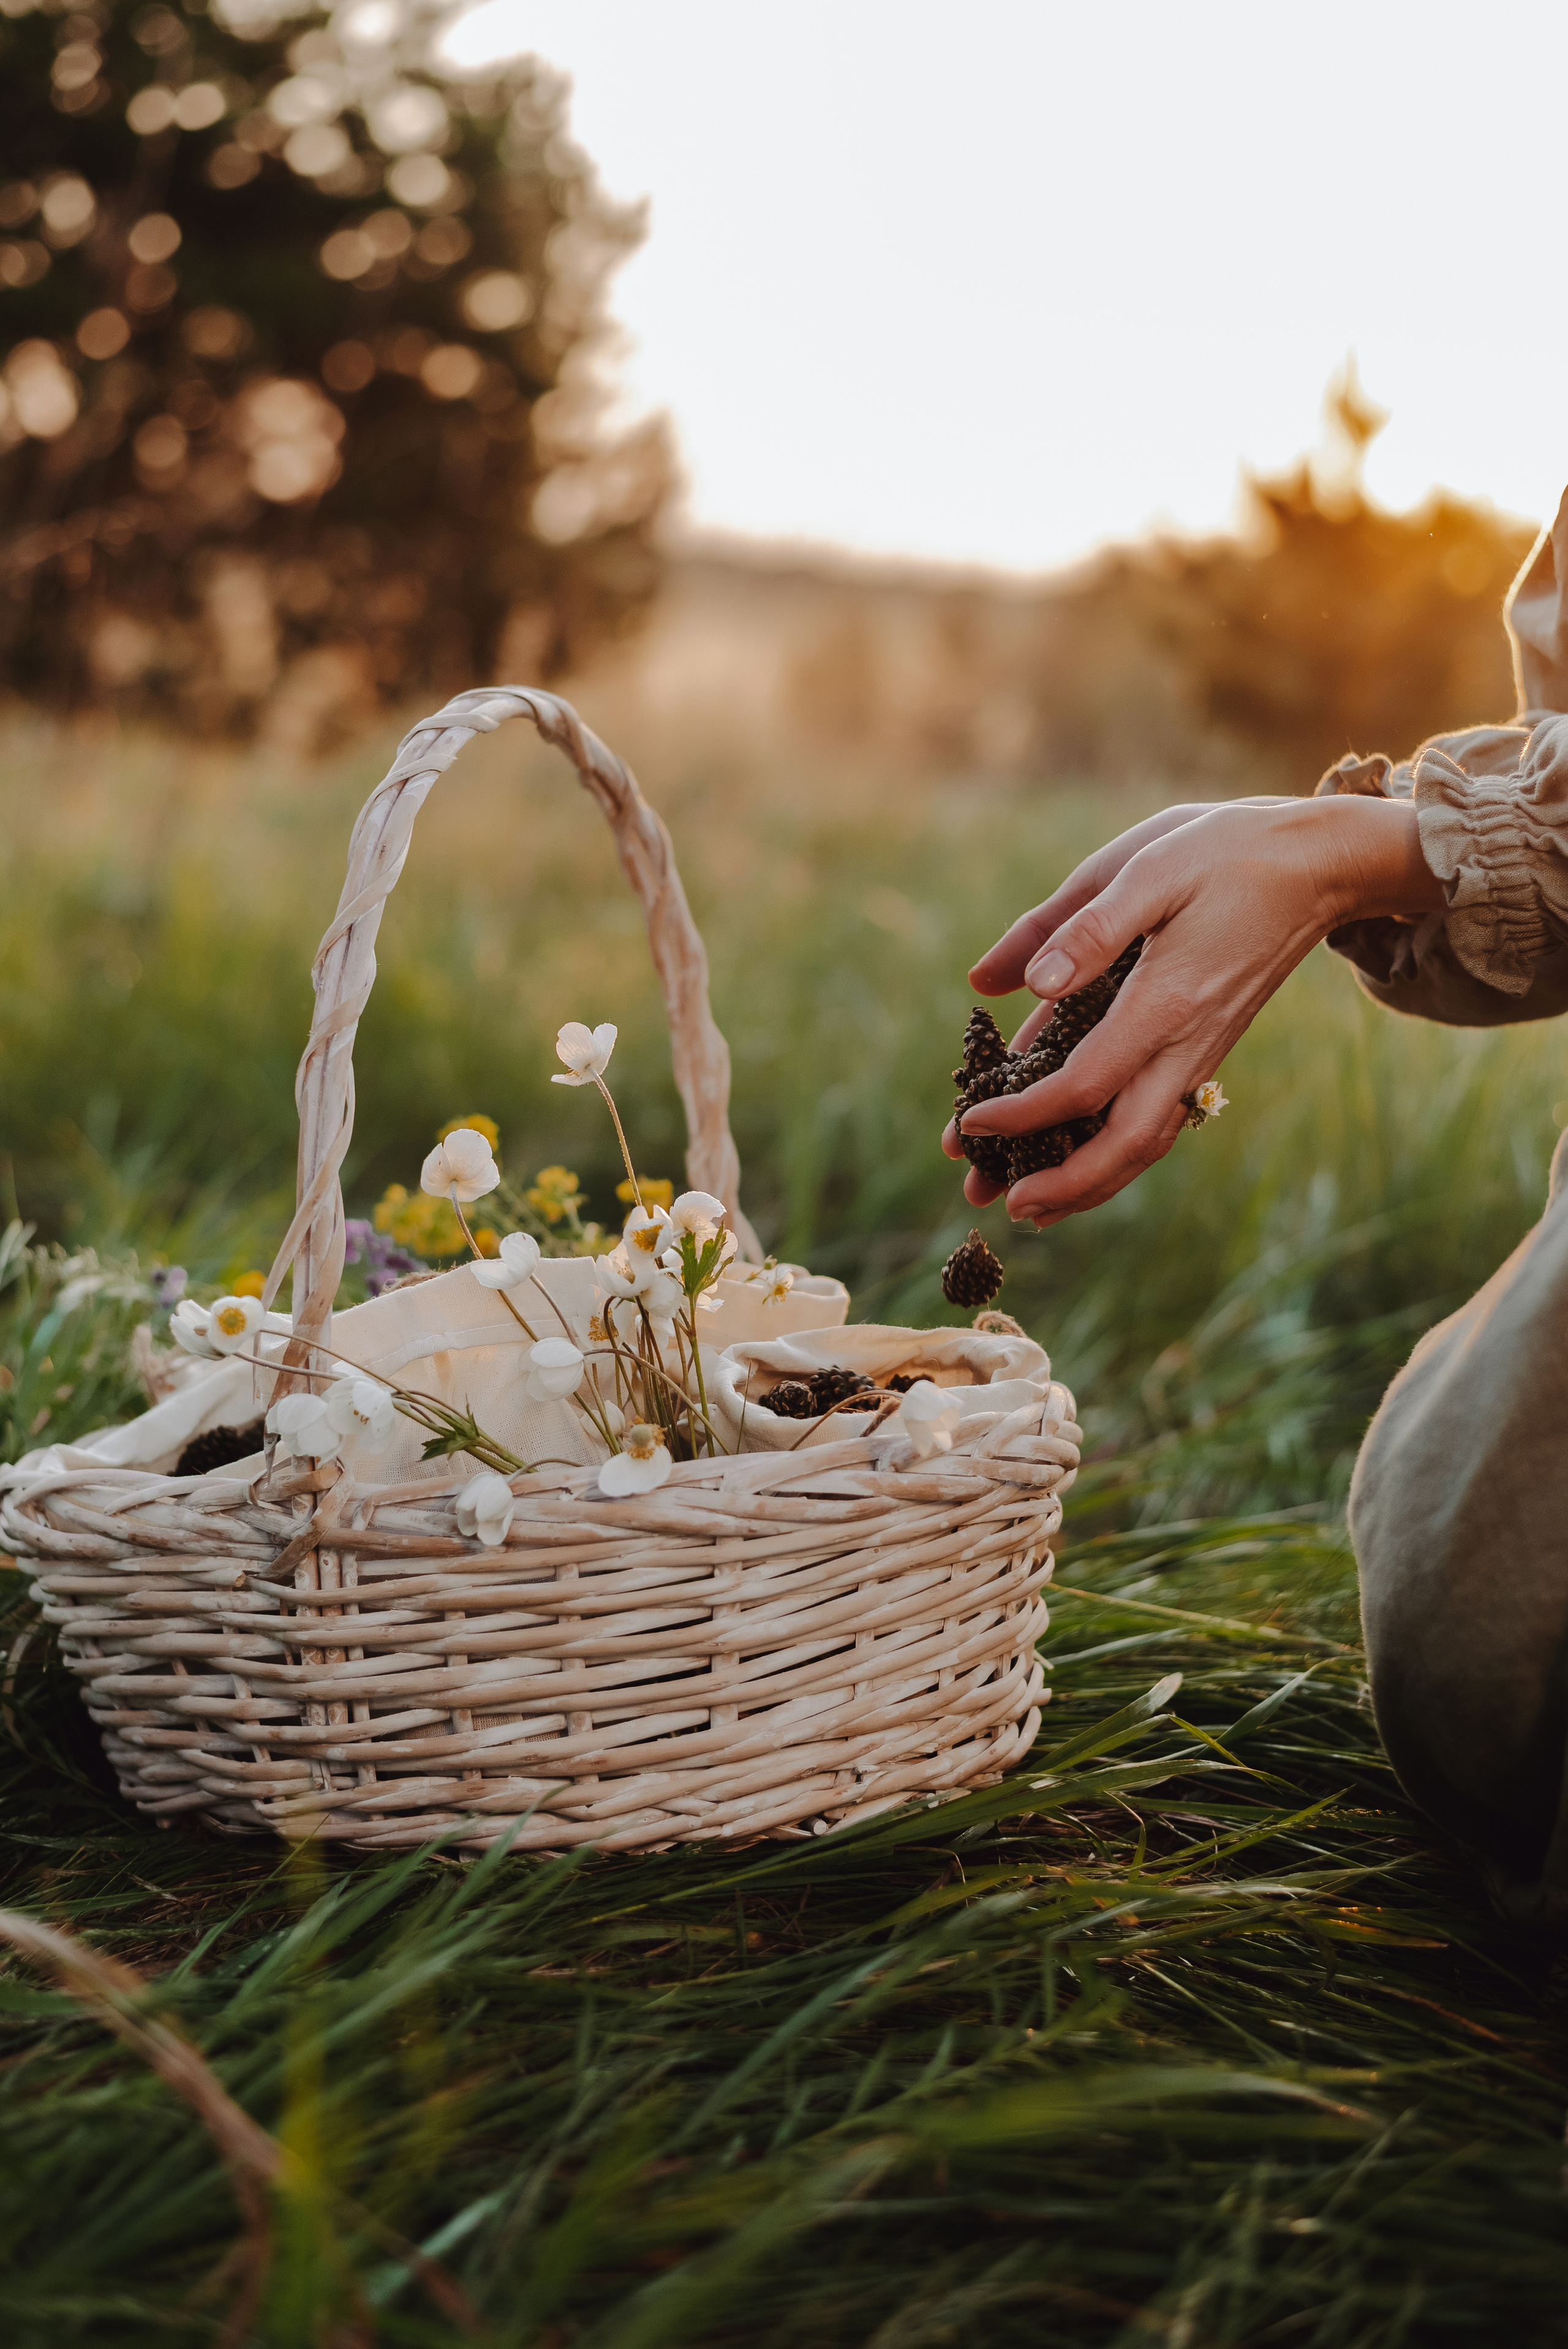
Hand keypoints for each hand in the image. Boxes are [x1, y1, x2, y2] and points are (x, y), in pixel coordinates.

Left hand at [942, 794, 1441, 1223]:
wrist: (1321, 863)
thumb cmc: (1227, 853)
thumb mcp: (1147, 867)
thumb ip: (1081, 928)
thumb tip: (1019, 983)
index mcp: (1166, 1001)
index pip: (1085, 1085)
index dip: (1023, 1115)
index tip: (970, 1123)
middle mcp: (1188, 1042)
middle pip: (1125, 1144)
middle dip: (1061, 1184)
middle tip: (1000, 1204)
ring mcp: (1202, 1051)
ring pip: (1147, 1143)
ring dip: (1090, 1182)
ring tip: (1033, 1205)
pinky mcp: (1207, 1047)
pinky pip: (1161, 1119)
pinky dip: (1118, 1152)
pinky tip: (1082, 1158)